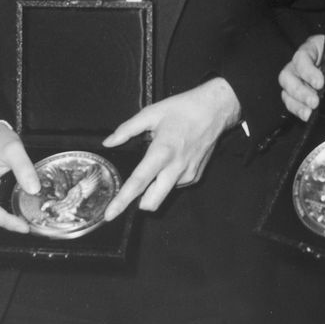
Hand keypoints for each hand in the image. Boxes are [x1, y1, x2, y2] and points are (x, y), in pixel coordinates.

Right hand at [0, 121, 40, 233]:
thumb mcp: (14, 150)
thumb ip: (24, 169)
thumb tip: (34, 189)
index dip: (8, 222)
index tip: (24, 227)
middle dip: (10, 223)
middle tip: (30, 226)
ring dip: (8, 219)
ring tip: (27, 221)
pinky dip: (6, 212)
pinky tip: (19, 211)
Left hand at [101, 77, 240, 219]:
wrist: (215, 109)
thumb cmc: (184, 108)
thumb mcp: (152, 113)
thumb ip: (127, 129)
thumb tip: (109, 142)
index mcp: (162, 152)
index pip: (138, 182)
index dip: (122, 200)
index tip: (110, 214)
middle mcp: (175, 168)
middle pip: (152, 202)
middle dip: (139, 204)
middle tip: (131, 192)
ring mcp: (188, 174)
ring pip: (164, 194)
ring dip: (155, 188)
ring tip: (159, 161)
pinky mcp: (196, 175)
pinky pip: (176, 184)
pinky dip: (168, 178)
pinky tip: (173, 159)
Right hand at [279, 34, 324, 120]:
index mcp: (311, 48)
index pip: (302, 57)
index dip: (308, 71)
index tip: (320, 83)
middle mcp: (299, 64)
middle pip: (288, 76)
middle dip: (300, 91)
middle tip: (314, 102)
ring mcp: (297, 79)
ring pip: (286, 91)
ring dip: (296, 104)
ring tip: (309, 113)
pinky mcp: (298, 93)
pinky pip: (291, 102)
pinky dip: (298, 110)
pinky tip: (307, 116)